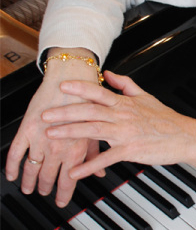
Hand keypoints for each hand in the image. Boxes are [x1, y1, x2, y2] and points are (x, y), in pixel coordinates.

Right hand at [5, 48, 104, 207]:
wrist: (73, 77)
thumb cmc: (88, 100)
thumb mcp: (96, 126)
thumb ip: (96, 152)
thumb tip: (102, 170)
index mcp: (77, 147)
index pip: (69, 180)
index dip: (64, 193)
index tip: (61, 200)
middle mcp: (58, 147)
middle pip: (48, 177)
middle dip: (46, 188)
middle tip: (45, 192)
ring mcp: (41, 139)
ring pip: (32, 169)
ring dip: (29, 181)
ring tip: (29, 187)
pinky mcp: (27, 128)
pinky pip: (15, 153)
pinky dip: (12, 166)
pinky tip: (11, 174)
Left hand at [42, 71, 195, 179]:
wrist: (183, 135)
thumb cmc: (165, 118)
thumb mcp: (145, 96)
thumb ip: (125, 83)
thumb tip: (108, 73)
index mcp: (125, 102)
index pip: (99, 92)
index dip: (80, 88)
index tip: (63, 85)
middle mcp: (123, 115)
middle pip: (90, 110)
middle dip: (66, 111)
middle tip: (46, 113)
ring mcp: (126, 132)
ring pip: (94, 130)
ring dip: (71, 132)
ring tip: (52, 135)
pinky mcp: (130, 149)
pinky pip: (107, 157)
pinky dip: (90, 165)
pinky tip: (75, 171)